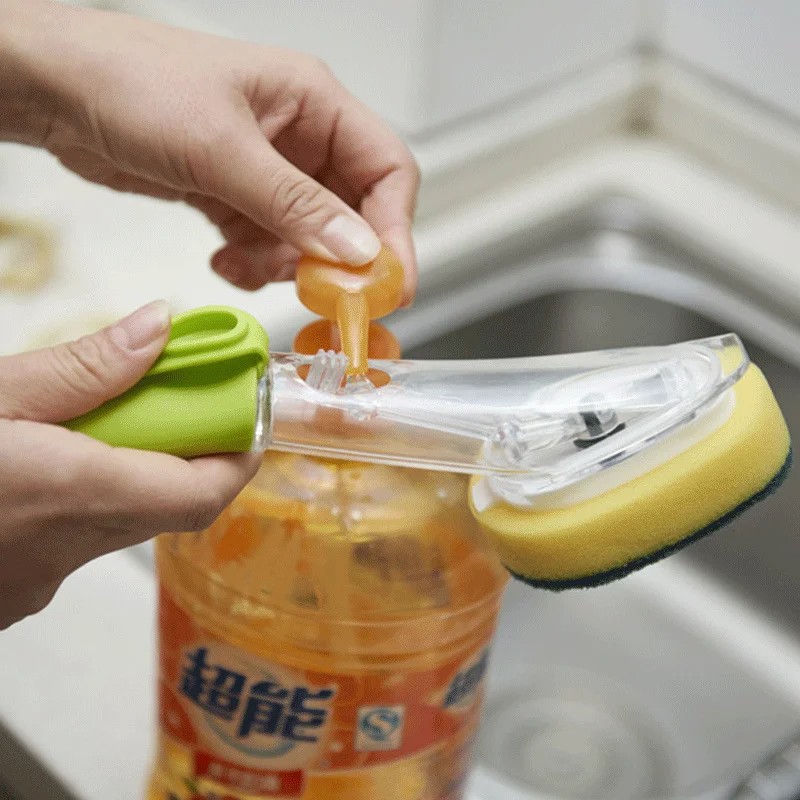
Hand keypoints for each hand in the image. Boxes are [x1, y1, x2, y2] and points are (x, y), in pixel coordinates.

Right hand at [0, 301, 259, 629]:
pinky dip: (76, 496)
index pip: (205, 493)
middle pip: (167, 501)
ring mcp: (34, 584)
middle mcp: (64, 552)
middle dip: (175, 446)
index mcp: (70, 495)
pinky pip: (70, 540)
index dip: (239, 450)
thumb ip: (82, 367)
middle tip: (157, 394)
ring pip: (118, 519)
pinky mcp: (8, 596)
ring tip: (79, 420)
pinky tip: (30, 465)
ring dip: (121, 467)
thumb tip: (161, 328)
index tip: (240, 405)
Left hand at [1, 0, 419, 301]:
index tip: (391, 283)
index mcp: (314, 103)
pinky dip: (252, 265)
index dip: (397, 231)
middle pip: (353, 214)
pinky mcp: (236, 198)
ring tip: (249, 266)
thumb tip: (359, 251)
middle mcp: (299, 139)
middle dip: (340, 261)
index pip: (388, 171)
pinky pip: (267, 246)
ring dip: (287, 267)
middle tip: (327, 299)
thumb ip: (295, 205)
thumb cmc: (131, 82)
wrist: (55, 91)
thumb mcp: (222, 148)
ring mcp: (268, 173)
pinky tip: (224, 261)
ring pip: (309, 240)